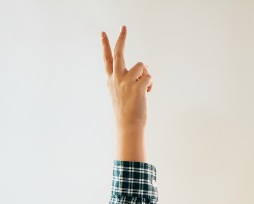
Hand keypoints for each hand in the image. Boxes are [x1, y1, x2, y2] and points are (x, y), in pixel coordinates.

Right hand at [102, 26, 151, 161]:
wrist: (128, 127)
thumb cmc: (126, 112)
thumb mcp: (121, 94)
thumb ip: (128, 79)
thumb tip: (144, 67)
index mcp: (111, 80)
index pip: (107, 59)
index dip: (105, 45)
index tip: (103, 33)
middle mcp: (116, 79)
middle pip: (119, 52)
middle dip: (121, 38)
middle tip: (123, 26)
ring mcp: (126, 82)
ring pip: (142, 66)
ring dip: (146, 76)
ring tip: (142, 90)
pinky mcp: (137, 86)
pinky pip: (149, 76)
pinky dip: (150, 84)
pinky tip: (146, 94)